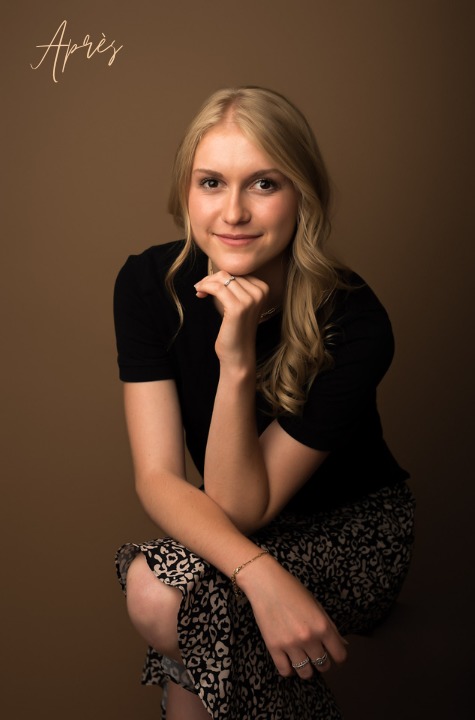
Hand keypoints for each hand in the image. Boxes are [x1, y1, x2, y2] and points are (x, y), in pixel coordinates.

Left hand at [194, 271, 268, 367]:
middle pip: (229, 273)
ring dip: (206, 283)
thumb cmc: (236, 329)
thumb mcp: (240, 304)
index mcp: (263, 289)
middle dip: (211, 279)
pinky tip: (199, 294)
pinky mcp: (237, 308)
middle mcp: (259, 292)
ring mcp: (250, 300)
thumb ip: (235, 287)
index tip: (208, 285)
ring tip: (199, 290)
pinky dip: (205, 288)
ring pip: (222, 279)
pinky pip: (217, 288)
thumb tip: (218, 271)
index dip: (220, 276)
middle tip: (200, 288)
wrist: (238, 354)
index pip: (237, 271)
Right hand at [237, 554, 347, 678]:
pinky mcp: (273, 647)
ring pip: (305, 673)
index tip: (333, 654)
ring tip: (302, 659)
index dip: (338, 656)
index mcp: (322, 625)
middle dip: (322, 662)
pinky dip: (289, 669)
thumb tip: (343, 645)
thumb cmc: (292, 590)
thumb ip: (330, 626)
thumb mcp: (316, 605)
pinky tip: (288, 660)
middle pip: (323, 665)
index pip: (340, 655)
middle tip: (316, 654)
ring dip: (306, 668)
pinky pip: (285, 671)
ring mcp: (291, 644)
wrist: (265, 583)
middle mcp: (309, 638)